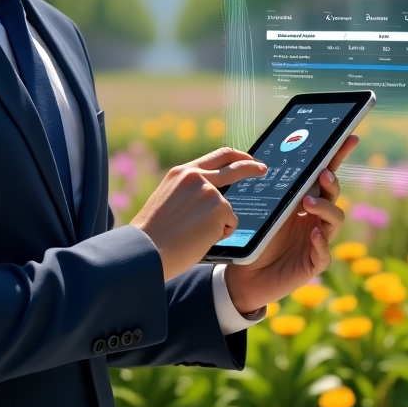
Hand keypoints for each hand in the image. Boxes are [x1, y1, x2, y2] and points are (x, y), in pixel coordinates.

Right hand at [131, 148, 265, 280]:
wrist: (145, 249)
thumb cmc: (153, 235)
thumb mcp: (169, 200)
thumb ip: (189, 191)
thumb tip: (214, 194)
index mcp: (181, 173)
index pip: (216, 156)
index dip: (235, 157)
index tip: (246, 158)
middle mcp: (195, 176)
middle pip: (234, 165)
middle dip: (252, 166)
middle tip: (262, 169)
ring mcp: (209, 190)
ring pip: (228, 207)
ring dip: (218, 224)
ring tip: (192, 235)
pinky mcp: (219, 207)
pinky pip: (230, 223)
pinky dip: (219, 234)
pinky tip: (198, 239)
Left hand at [224, 135, 357, 315]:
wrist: (243, 274)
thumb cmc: (254, 237)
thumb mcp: (261, 208)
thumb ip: (272, 189)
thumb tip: (266, 156)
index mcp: (304, 200)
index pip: (323, 175)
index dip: (338, 156)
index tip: (349, 137)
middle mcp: (315, 218)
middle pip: (333, 195)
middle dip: (331, 182)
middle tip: (322, 174)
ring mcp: (317, 240)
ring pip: (335, 220)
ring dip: (325, 209)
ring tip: (309, 203)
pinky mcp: (313, 263)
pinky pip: (324, 253)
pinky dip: (321, 243)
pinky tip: (313, 235)